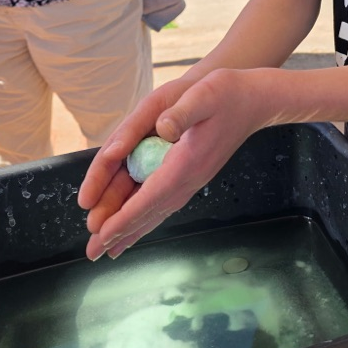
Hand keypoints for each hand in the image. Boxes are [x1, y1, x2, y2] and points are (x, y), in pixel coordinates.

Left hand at [78, 69, 267, 260]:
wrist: (255, 100)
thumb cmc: (227, 93)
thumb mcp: (203, 94)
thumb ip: (182, 113)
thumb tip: (163, 128)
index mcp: (187, 161)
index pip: (150, 196)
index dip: (124, 217)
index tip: (102, 234)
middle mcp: (190, 177)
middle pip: (150, 211)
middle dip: (120, 232)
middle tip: (93, 253)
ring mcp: (193, 178)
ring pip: (157, 210)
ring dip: (132, 228)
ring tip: (110, 248)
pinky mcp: (193, 173)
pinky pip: (165, 201)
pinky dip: (147, 215)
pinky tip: (138, 222)